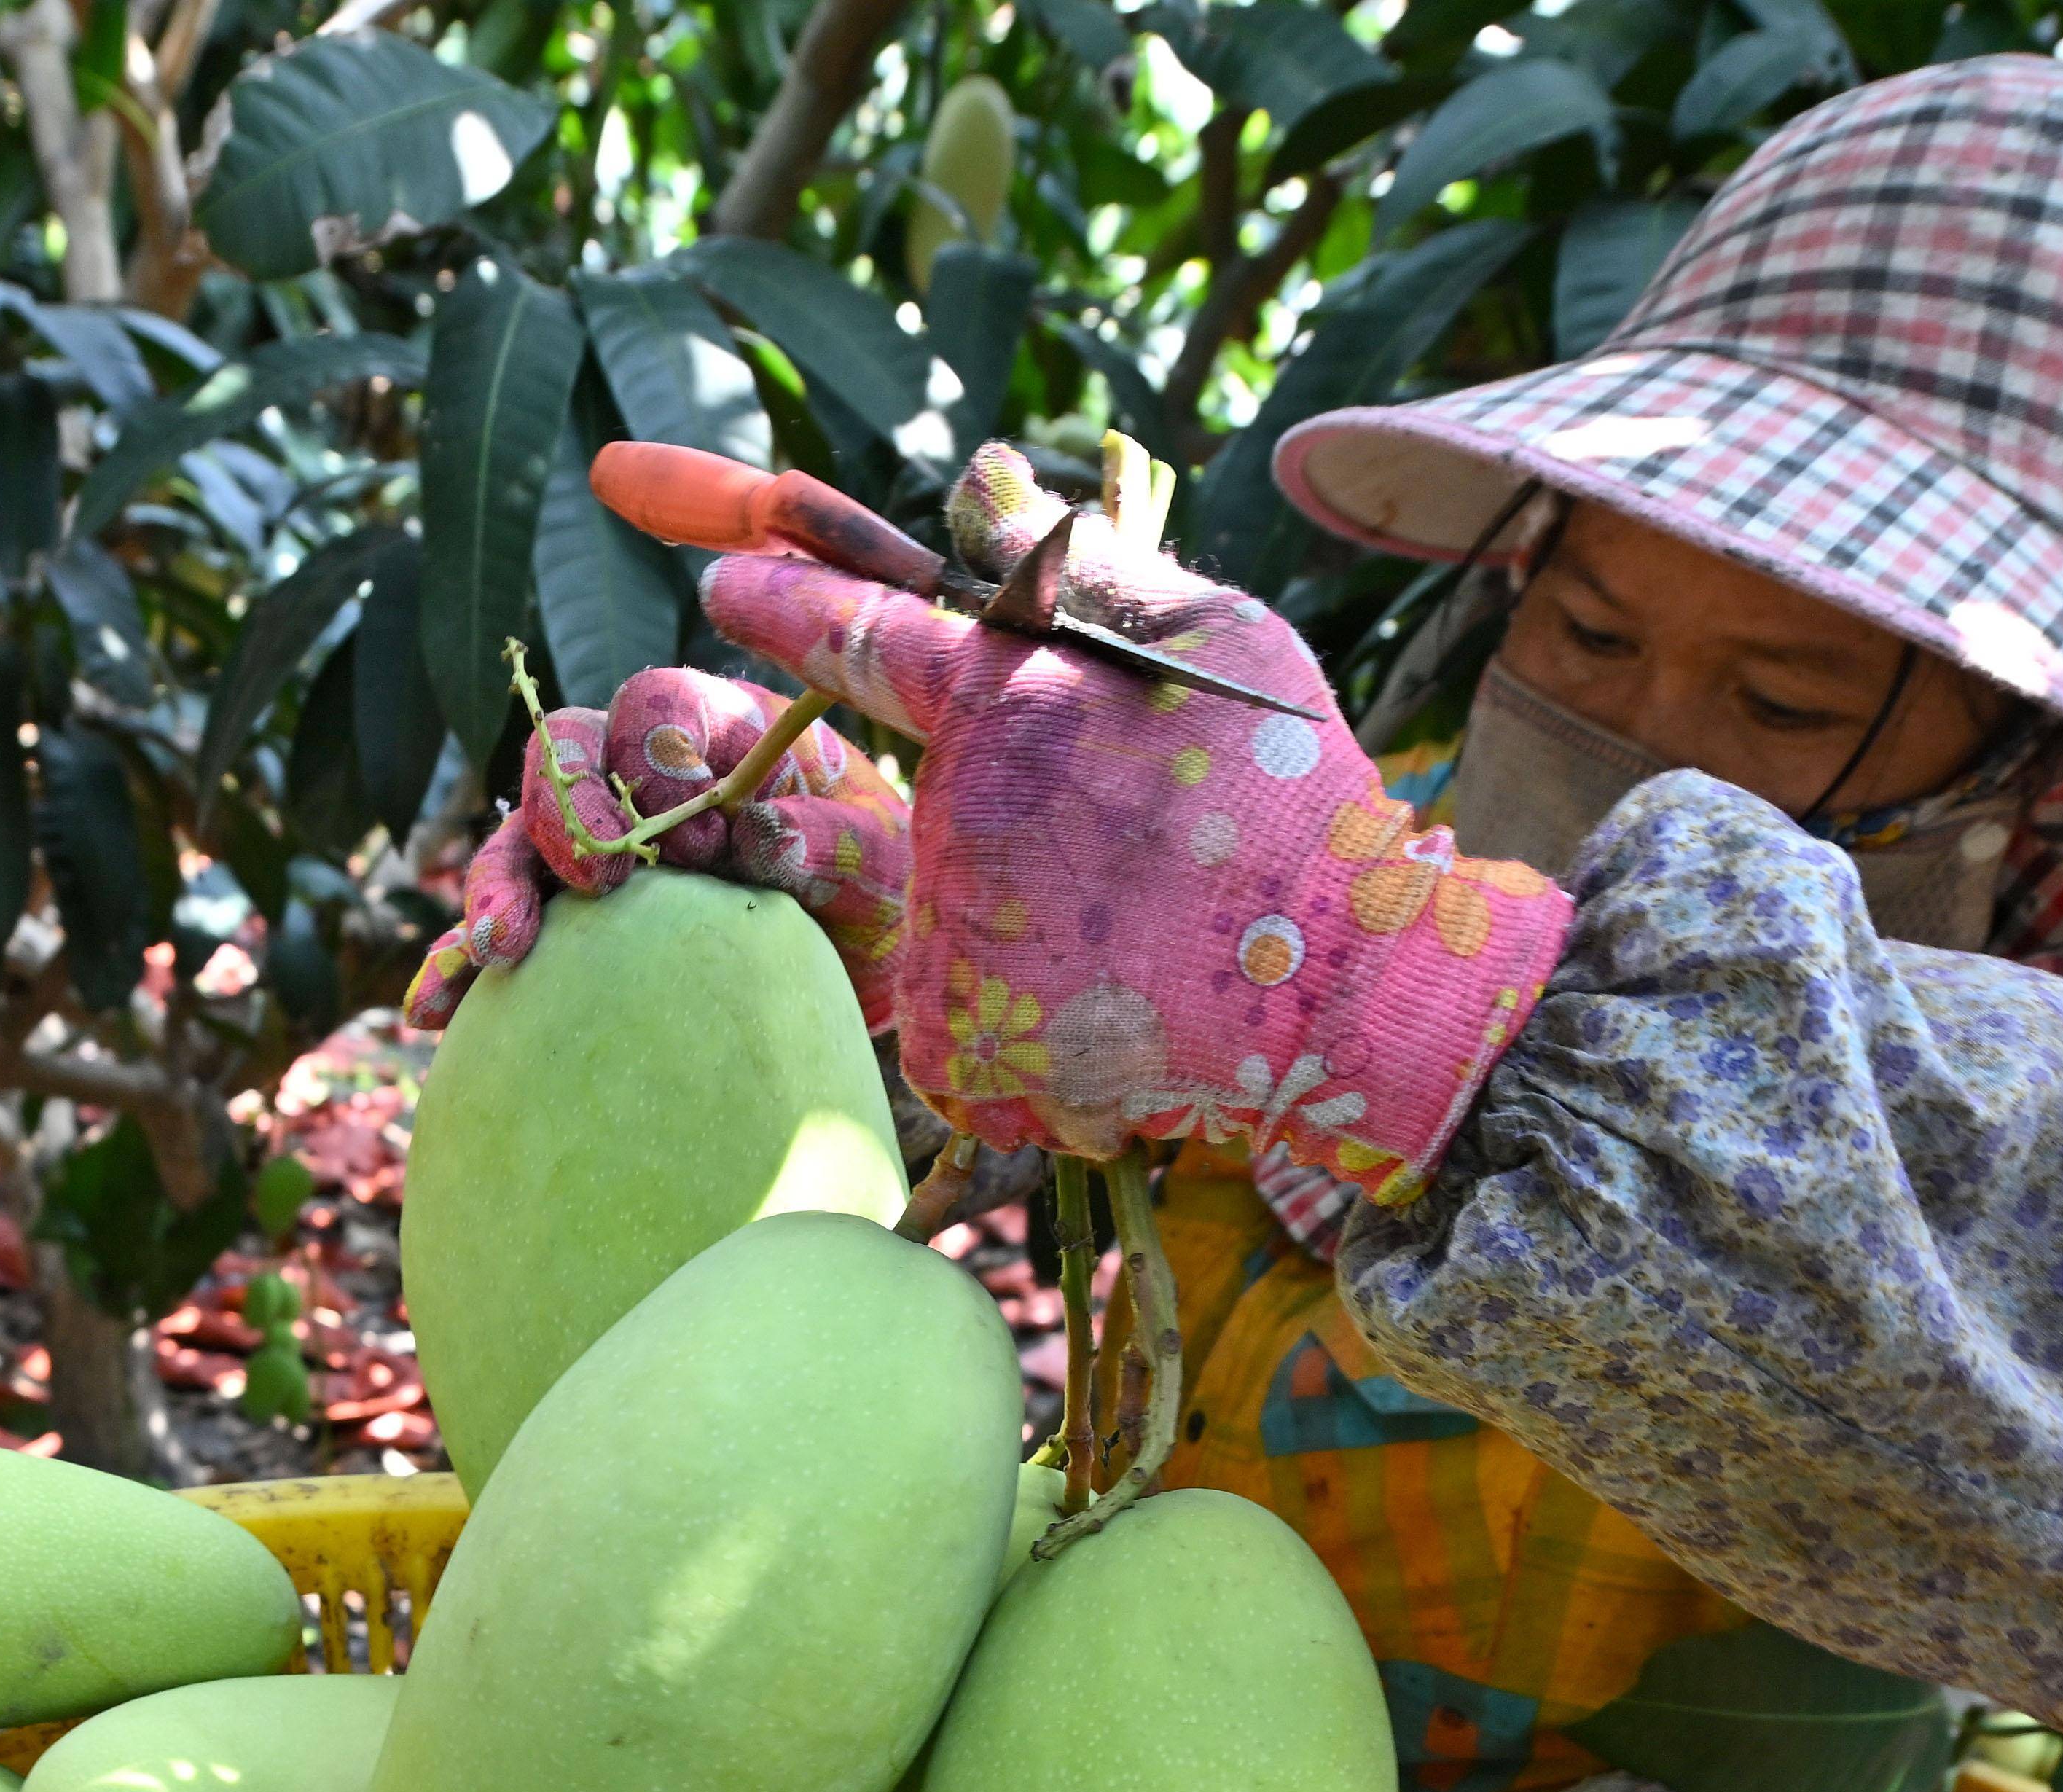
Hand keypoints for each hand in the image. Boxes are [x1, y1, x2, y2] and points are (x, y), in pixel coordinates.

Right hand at [395, 668, 911, 1033]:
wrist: (864, 971)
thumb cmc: (886, 896)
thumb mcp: (890, 871)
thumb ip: (837, 844)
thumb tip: (757, 835)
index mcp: (720, 730)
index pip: (657, 707)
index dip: (657, 759)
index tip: (698, 841)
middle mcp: (642, 776)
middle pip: (565, 756)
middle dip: (566, 813)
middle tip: (597, 886)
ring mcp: (597, 848)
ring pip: (517, 839)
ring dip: (496, 887)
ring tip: (497, 952)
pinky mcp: (571, 924)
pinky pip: (500, 930)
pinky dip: (460, 965)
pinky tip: (432, 1013)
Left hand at [696, 444, 1574, 1205]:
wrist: (1340, 986)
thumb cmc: (1292, 794)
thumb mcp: (1211, 635)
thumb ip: (1079, 563)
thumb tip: (977, 477)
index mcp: (1005, 701)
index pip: (855, 634)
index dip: (785, 605)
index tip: (722, 583)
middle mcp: (954, 816)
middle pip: (945, 809)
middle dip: (1026, 829)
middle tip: (1142, 863)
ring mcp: (950, 938)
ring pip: (960, 921)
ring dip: (1037, 929)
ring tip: (1148, 941)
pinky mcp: (958, 1044)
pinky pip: (965, 1021)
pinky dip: (1027, 1023)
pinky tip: (1116, 1012)